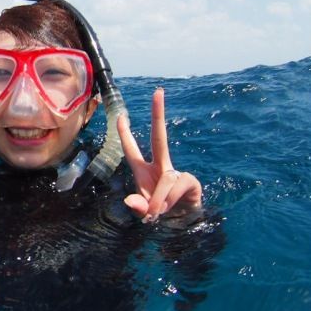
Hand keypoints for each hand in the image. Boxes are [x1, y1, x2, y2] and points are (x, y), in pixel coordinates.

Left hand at [117, 88, 201, 221]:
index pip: (132, 149)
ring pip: (165, 179)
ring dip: (159, 199)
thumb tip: (130, 201)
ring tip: (157, 211)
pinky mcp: (190, 180)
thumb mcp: (144, 210)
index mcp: (143, 169)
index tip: (120, 116)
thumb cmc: (160, 209)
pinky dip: (169, 199)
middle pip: (159, 136)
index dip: (125, 134)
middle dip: (158, 114)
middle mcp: (160, 165)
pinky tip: (170, 206)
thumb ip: (137, 207)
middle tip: (158, 91)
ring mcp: (175, 171)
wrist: (183, 220)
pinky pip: (176, 186)